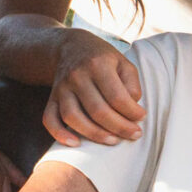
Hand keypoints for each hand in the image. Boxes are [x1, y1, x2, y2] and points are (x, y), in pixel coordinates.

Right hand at [45, 30, 145, 146]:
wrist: (72, 48)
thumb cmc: (104, 60)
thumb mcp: (123, 63)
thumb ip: (132, 84)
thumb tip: (133, 109)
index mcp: (98, 65)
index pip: (117, 97)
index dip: (132, 113)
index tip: (142, 118)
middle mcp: (77, 76)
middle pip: (97, 111)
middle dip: (119, 128)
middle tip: (134, 134)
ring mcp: (61, 88)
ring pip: (74, 118)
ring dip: (95, 134)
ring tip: (114, 141)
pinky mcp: (52, 98)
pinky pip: (50, 119)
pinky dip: (60, 134)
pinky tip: (76, 144)